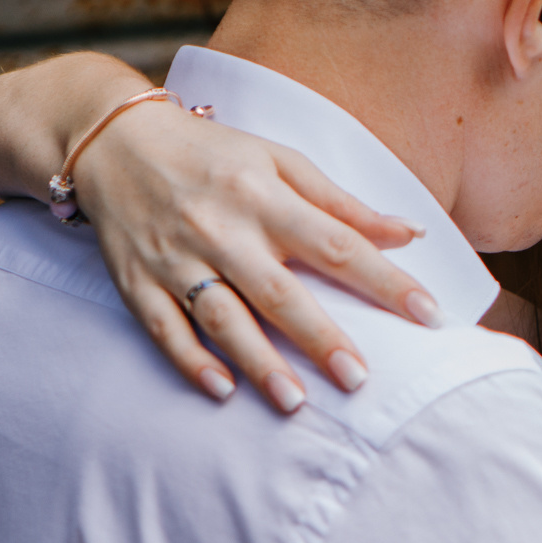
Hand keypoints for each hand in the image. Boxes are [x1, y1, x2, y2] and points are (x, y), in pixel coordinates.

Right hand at [73, 101, 437, 410]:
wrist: (113, 140)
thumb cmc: (212, 153)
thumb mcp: (279, 160)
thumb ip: (343, 203)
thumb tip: (411, 234)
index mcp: (264, 195)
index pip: (337, 244)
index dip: (386, 280)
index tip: (429, 314)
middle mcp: (221, 228)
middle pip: (279, 291)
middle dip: (320, 337)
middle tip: (359, 379)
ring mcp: (175, 257)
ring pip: (221, 317)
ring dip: (258, 362)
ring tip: (294, 402)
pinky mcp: (137, 280)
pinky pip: (164, 327)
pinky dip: (191, 360)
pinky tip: (222, 390)